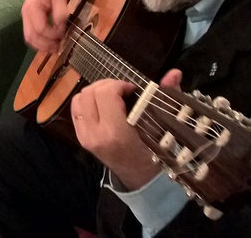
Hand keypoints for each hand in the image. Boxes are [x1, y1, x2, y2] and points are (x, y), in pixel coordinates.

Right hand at [22, 0, 70, 53]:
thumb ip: (61, 12)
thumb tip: (61, 27)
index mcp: (33, 7)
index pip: (41, 28)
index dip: (53, 34)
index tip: (63, 33)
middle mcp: (26, 15)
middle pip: (31, 36)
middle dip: (46, 45)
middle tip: (59, 48)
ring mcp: (25, 19)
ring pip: (29, 38)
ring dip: (41, 46)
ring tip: (55, 48)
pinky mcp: (27, 21)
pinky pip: (30, 36)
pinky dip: (38, 43)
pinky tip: (49, 44)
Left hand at [70, 69, 182, 190]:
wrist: (140, 177)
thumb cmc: (154, 152)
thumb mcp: (162, 126)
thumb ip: (167, 96)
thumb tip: (175, 72)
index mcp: (115, 132)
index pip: (105, 94)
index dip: (118, 84)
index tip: (132, 89)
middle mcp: (95, 134)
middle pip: (90, 93)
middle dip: (107, 85)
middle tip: (122, 90)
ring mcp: (85, 137)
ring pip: (79, 99)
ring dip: (95, 92)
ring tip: (111, 96)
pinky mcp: (80, 138)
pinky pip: (75, 110)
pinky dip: (86, 102)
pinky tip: (102, 105)